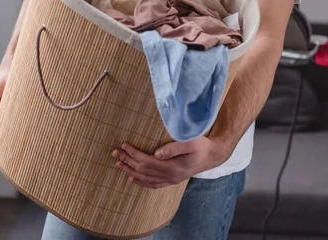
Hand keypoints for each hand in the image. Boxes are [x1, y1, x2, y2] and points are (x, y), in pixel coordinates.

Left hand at [112, 136, 227, 188]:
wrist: (213, 155)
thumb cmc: (202, 145)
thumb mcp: (190, 142)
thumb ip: (174, 147)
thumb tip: (156, 152)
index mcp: (173, 167)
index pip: (147, 162)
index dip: (134, 154)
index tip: (124, 145)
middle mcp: (170, 177)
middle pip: (143, 171)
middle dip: (128, 161)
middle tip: (115, 153)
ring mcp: (170, 180)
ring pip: (146, 179)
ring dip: (131, 171)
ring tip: (118, 164)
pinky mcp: (172, 180)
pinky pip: (153, 184)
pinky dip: (141, 182)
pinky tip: (132, 179)